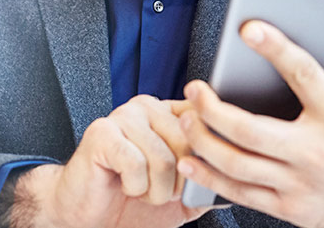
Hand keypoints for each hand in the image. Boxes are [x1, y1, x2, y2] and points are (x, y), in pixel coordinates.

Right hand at [20, 96, 209, 227]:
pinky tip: (123, 185)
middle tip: (158, 191)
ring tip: (140, 190)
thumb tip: (238, 187)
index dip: (206, 157)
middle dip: (178, 182)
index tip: (193, 176)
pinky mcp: (102, 132)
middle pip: (189, 143)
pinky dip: (134, 187)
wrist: (86, 216)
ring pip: (164, 157)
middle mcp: (148, 107)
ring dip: (155, 190)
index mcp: (170, 114)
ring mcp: (123, 116)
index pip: (205, 121)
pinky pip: (136, 164)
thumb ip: (207, 185)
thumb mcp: (179, 198)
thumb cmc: (130, 203)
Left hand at [177, 20, 323, 227]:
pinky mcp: (289, 209)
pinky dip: (209, 177)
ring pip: (236, 163)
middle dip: (212, 107)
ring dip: (202, 139)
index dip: (275, 49)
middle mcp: (317, 153)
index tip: (248, 29)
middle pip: (249, 129)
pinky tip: (190, 159)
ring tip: (186, 117)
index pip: (303, 76)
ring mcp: (299, 185)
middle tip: (194, 88)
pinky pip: (239, 193)